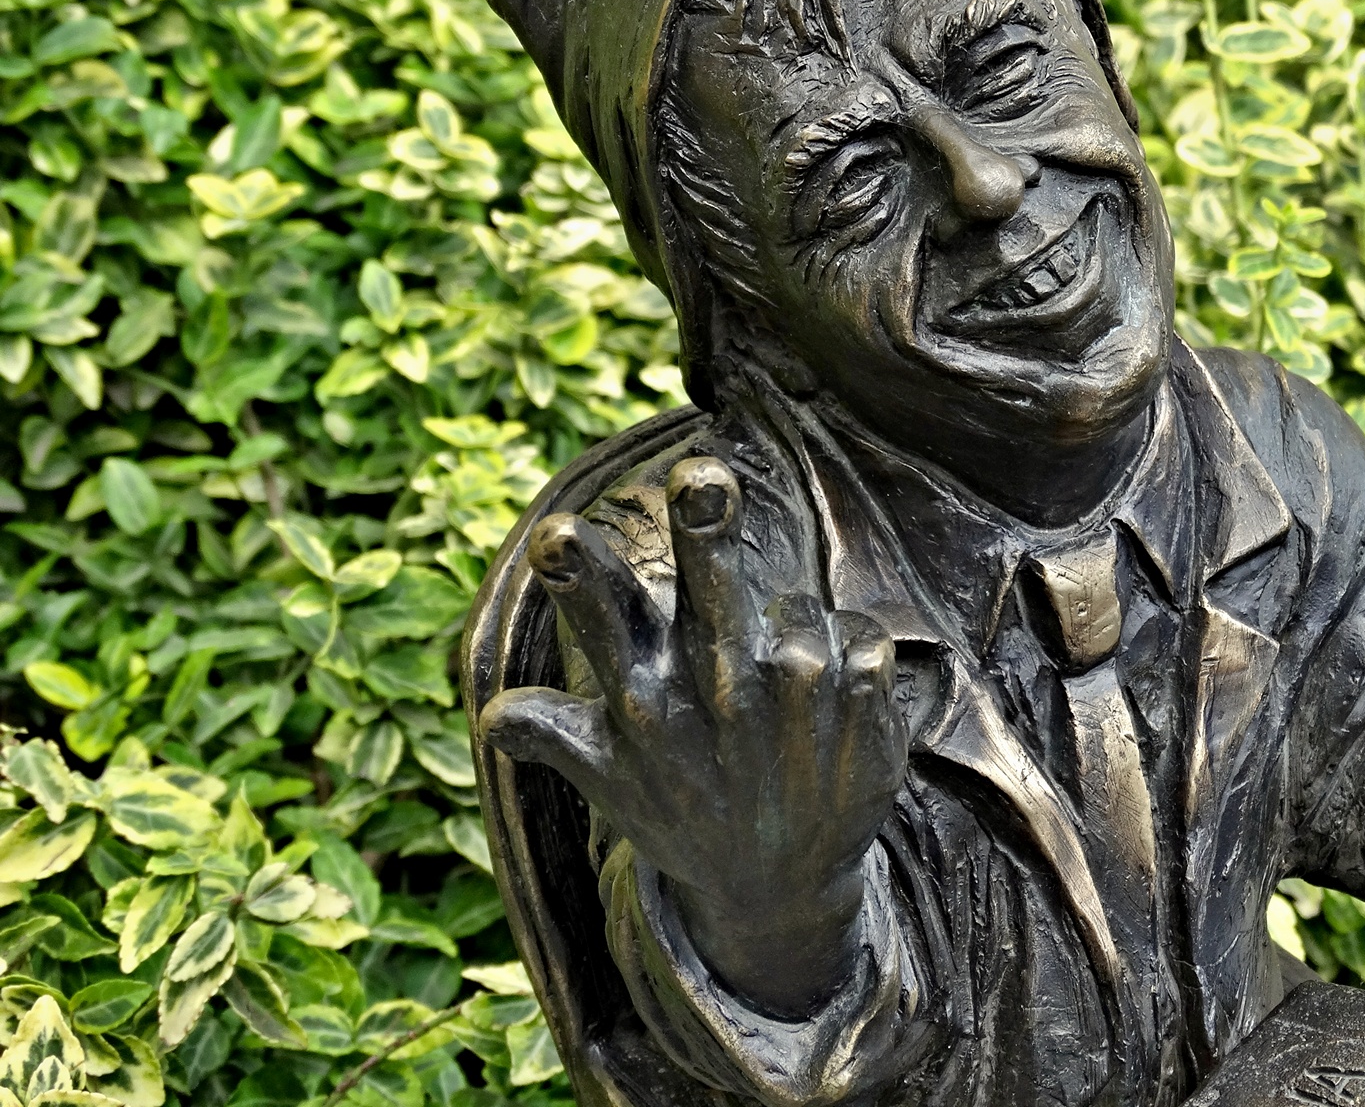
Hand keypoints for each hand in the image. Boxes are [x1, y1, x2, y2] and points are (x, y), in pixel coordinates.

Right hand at [479, 456, 908, 1018]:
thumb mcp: (612, 780)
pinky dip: (857, 652)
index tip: (553, 533)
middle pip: (711, 596)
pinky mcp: (863, 710)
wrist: (781, 894)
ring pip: (798, 610)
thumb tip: (494, 714)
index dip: (578, 577)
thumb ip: (559, 733)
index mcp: (646, 701)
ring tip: (785, 696)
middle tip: (703, 477)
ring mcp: (795, 703)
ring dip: (796, 629)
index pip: (605, 624)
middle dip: (704, 532)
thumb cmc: (683, 813)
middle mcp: (717, 696)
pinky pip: (863, 637)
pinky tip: (839, 704)